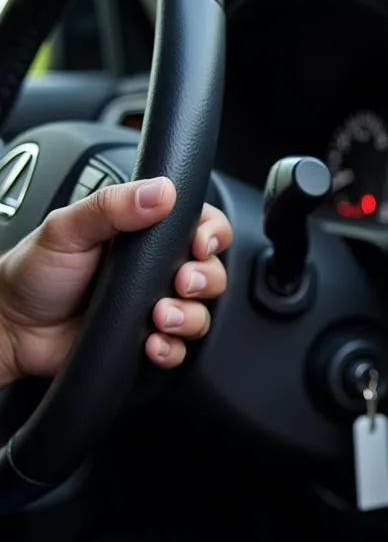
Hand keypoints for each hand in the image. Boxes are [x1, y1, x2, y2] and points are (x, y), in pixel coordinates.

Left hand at [0, 176, 230, 384]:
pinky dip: (172, 349)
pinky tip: (152, 343)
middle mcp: (156, 271)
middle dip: (206, 279)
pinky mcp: (148, 341)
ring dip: (189, 317)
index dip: (212, 234)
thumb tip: (161, 192)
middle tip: (182, 282)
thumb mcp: (67, 228)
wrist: (12, 327)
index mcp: (144, 235)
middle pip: (212, 272)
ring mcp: (154, 307)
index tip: (200, 242)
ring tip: (160, 318)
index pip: (200, 225)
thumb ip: (111, 206)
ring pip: (201, 314)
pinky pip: (181, 350)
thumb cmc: (34, 272)